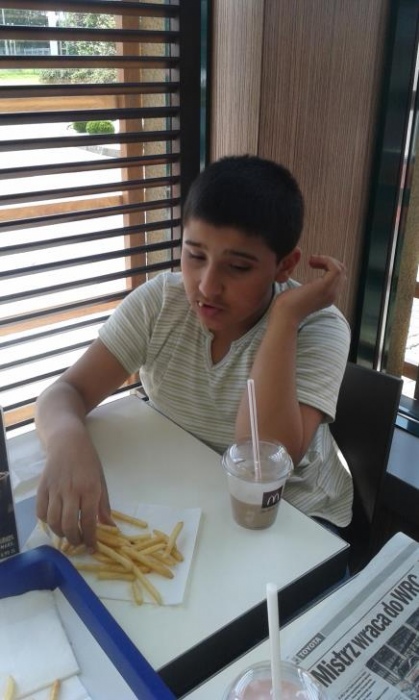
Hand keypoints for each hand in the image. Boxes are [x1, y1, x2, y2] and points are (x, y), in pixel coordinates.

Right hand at [36, 432, 112, 549]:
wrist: (67, 441)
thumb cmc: (88, 461)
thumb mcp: (101, 481)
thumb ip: (103, 506)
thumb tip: (110, 527)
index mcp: (89, 489)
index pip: (89, 520)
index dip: (91, 538)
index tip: (93, 548)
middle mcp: (71, 491)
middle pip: (69, 524)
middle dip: (75, 539)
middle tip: (80, 542)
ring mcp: (54, 490)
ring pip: (53, 521)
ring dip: (61, 533)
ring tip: (68, 535)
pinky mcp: (42, 488)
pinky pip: (41, 512)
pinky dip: (46, 522)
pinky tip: (55, 522)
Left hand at [272, 254, 345, 322]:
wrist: (284, 315)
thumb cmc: (285, 306)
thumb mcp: (297, 293)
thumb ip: (303, 286)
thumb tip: (293, 276)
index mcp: (326, 297)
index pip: (337, 278)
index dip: (327, 266)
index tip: (311, 264)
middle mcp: (332, 296)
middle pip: (341, 272)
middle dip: (328, 261)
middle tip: (312, 261)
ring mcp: (330, 292)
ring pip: (341, 269)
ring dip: (327, 260)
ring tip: (312, 261)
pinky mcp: (325, 287)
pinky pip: (336, 269)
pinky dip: (325, 260)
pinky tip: (311, 262)